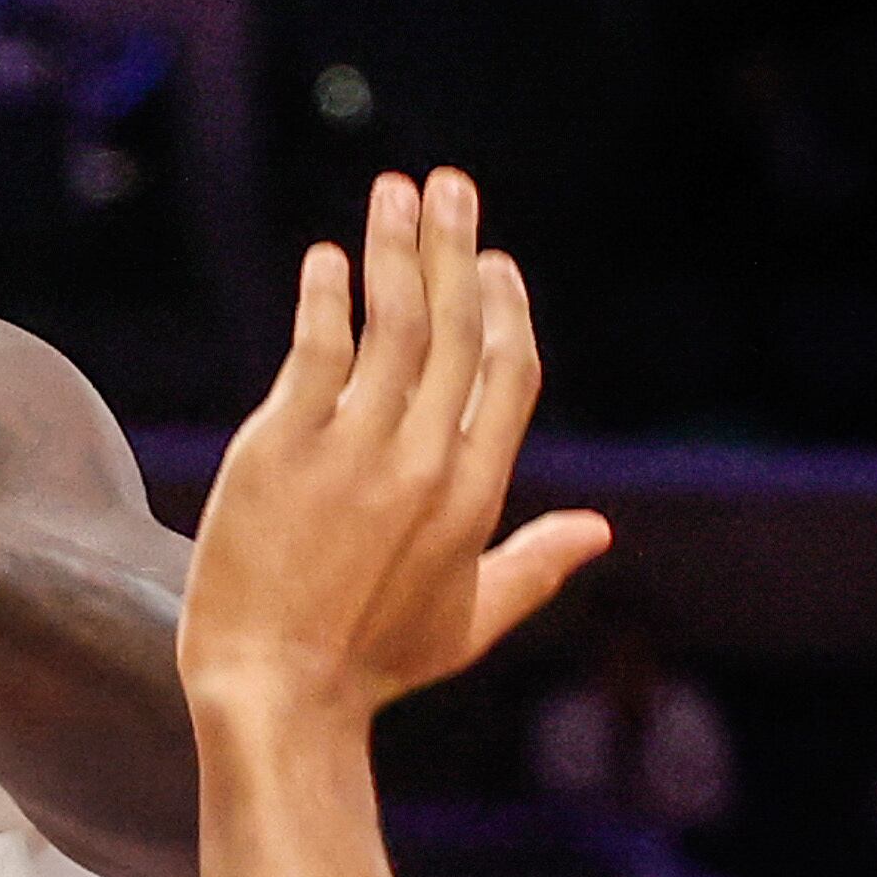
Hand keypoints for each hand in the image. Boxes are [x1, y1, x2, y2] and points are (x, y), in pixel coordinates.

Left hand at [179, 172, 610, 730]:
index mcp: (475, 494)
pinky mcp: (282, 448)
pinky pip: (314, 352)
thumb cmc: (370, 663)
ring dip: (395, 249)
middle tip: (450, 184)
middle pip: (456, 329)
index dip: (505, 308)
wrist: (276, 691)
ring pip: (391, 323)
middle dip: (455, 247)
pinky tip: (328, 258)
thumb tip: (600, 531)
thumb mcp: (472, 619)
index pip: (508, 375)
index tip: (493, 259)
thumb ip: (537, 563)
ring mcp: (354, 451)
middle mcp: (425, 461)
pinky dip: (326, 298)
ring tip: (395, 190)